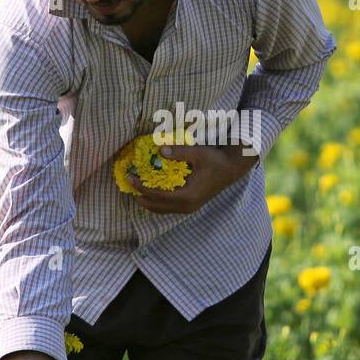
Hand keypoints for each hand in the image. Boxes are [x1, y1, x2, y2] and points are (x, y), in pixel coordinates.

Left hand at [127, 143, 257, 213]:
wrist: (231, 169)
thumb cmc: (215, 160)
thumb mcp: (198, 153)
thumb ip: (179, 152)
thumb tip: (160, 150)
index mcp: (188, 196)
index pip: (158, 196)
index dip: (142, 188)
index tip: (131, 178)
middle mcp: (187, 206)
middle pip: (157, 207)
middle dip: (140, 198)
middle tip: (128, 185)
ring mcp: (189, 208)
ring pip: (162, 210)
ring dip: (147, 201)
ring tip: (136, 189)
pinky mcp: (190, 206)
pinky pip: (168, 208)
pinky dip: (156, 202)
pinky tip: (151, 191)